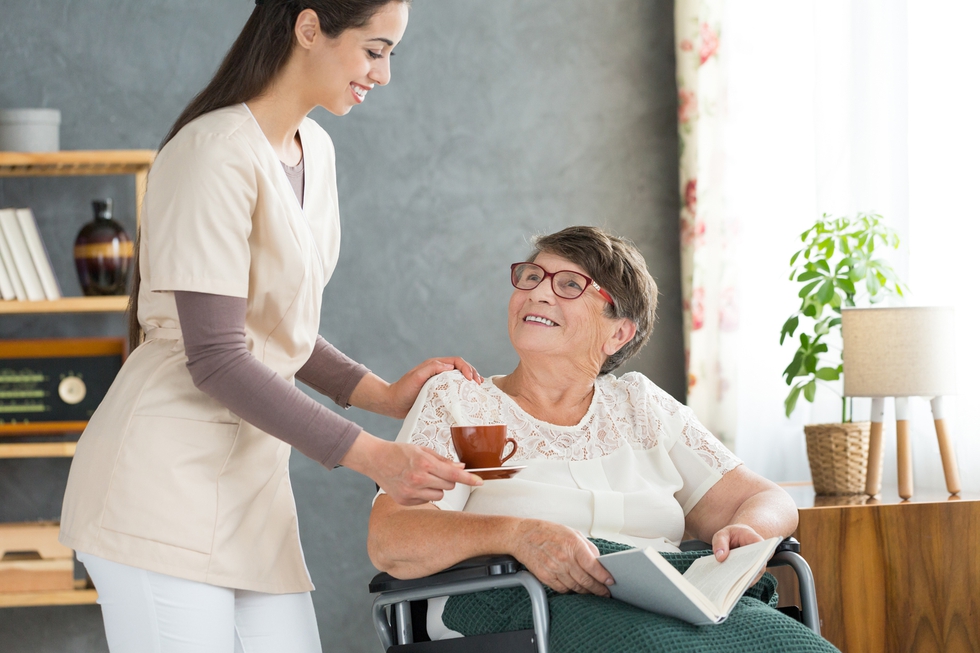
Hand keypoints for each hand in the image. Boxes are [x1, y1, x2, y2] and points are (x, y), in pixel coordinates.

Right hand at [340, 433, 481, 505]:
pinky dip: (425, 493)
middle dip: (449, 478)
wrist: (375, 460)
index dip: (470, 479)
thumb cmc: (398, 452)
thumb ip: (442, 460)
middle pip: (450, 485)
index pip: (454, 474)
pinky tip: (414, 484)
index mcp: (424, 464)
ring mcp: (412, 492)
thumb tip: (460, 466)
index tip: (480, 482)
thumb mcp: (422, 450)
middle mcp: (419, 480)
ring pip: (440, 494)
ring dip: (437, 487)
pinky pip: (426, 500)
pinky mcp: (406, 501)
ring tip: (424, 477)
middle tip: (437, 471)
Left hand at [385, 357, 482, 418]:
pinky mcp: (439, 393)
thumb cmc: (403, 389)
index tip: (470, 379)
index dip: (466, 368)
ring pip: (459, 378)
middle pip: (461, 368)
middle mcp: (439, 372)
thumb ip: (432, 368)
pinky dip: (463, 391)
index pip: (456, 361)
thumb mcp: (416, 376)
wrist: (392, 403)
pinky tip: (469, 396)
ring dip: (470, 381)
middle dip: (472, 373)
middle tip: (479, 383)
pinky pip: (454, 389)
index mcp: (435, 365)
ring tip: (478, 388)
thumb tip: (451, 367)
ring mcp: (439, 382)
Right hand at [512, 520, 612, 596]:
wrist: (522, 536)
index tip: (610, 582)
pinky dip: (570, 590)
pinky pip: (562, 589)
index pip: (593, 566)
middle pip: (586, 581)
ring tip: (592, 591)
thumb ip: (587, 547)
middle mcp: (564, 558)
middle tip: (605, 592)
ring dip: (586, 591)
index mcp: (573, 545)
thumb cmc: (547, 532)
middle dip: (598, 589)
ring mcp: (554, 569)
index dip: (604, 577)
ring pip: (575, 587)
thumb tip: (598, 560)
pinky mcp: (545, 577)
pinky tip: (575, 588)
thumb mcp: (571, 532)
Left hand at [711, 523, 766, 583]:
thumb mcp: (722, 535)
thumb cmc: (730, 535)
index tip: (753, 564)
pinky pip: (746, 580)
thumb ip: (720, 542)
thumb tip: (720, 557)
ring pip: (753, 575)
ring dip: (742, 581)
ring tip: (728, 585)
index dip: (761, 557)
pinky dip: (738, 583)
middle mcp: (759, 554)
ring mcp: (755, 565)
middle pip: (759, 566)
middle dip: (748, 573)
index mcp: (754, 539)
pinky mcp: (749, 572)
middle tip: (735, 579)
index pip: (763, 548)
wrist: (734, 538)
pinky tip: (727, 585)